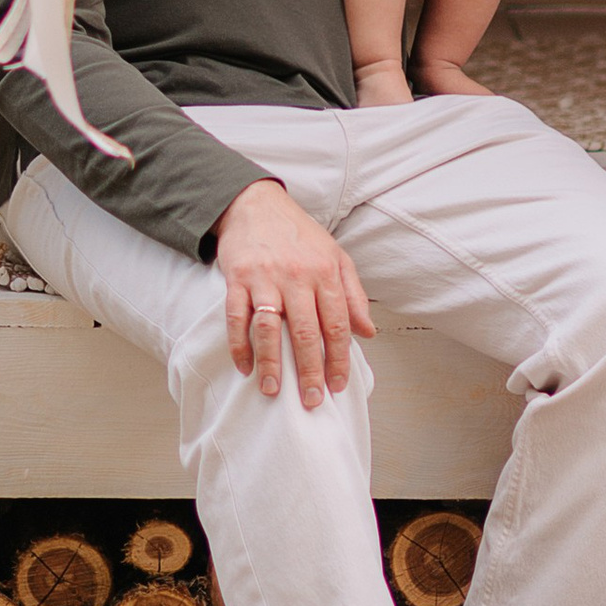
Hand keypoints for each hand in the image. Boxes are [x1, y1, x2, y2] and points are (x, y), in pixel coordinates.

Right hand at [213, 178, 375, 404]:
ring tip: (274, 392)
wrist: (255, 204)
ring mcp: (265, 278)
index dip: (339, 359)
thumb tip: (368, 332)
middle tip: (311, 400)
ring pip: (270, 329)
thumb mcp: (336, 256)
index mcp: (325, 272)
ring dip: (272, 364)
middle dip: (309, 371)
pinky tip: (245, 367)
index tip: (337, 386)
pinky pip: (237, 318)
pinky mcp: (237, 278)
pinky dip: (239, 345)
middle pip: (306, 332)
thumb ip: (353, 295)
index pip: (337, 325)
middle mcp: (297, 276)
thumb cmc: (299, 235)